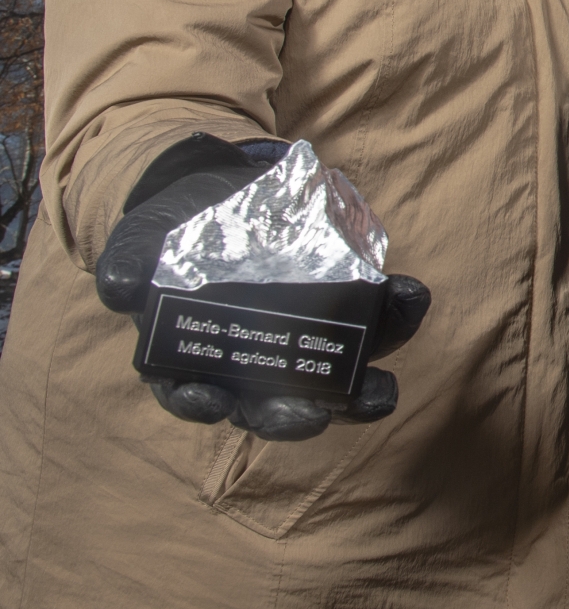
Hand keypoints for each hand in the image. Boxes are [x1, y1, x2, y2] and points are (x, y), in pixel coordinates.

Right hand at [98, 143, 429, 440]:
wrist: (218, 193)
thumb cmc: (170, 237)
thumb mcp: (139, 245)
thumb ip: (127, 265)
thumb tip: (121, 287)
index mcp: (197, 362)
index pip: (200, 398)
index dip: (204, 405)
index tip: (212, 403)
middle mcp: (254, 364)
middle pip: (276, 405)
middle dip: (297, 415)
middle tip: (315, 414)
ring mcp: (306, 337)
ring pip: (337, 376)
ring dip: (363, 386)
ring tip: (382, 388)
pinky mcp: (346, 301)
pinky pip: (376, 314)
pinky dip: (395, 310)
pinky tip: (408, 297)